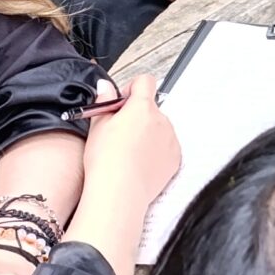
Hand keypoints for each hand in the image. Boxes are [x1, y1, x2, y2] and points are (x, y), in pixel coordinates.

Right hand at [82, 72, 179, 206]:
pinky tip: (139, 162)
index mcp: (142, 108)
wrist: (119, 192)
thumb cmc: (106, 161)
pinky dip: (155, 151)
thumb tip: (105, 86)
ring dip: (147, 133)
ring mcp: (171, 139)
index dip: (132, 88)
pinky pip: (166, 147)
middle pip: (151, 108)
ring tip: (128, 153)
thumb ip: (104, 101)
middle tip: (119, 133)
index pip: (145, 82)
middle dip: (136, 116)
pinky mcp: (175, 158)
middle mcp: (161, 120)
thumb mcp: (98, 126)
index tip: (122, 103)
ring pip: (159, 128)